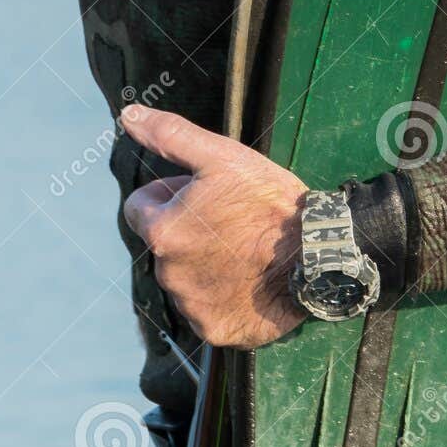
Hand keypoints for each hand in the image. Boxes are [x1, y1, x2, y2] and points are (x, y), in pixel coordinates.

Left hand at [120, 105, 308, 349]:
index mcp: (162, 232)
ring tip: (243, 250)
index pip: (138, 208)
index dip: (167, 194)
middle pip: (164, 244)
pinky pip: (206, 310)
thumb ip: (170, 136)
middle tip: (231, 220)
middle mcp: (167, 274)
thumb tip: (128, 116)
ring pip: (184, 278)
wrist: (317, 256)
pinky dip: (221, 296)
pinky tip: (248, 280)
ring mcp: (189, 305)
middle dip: (187, 230)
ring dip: (204, 263)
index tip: (200, 194)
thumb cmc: (270, 203)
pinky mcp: (212, 330)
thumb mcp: (222, 157)